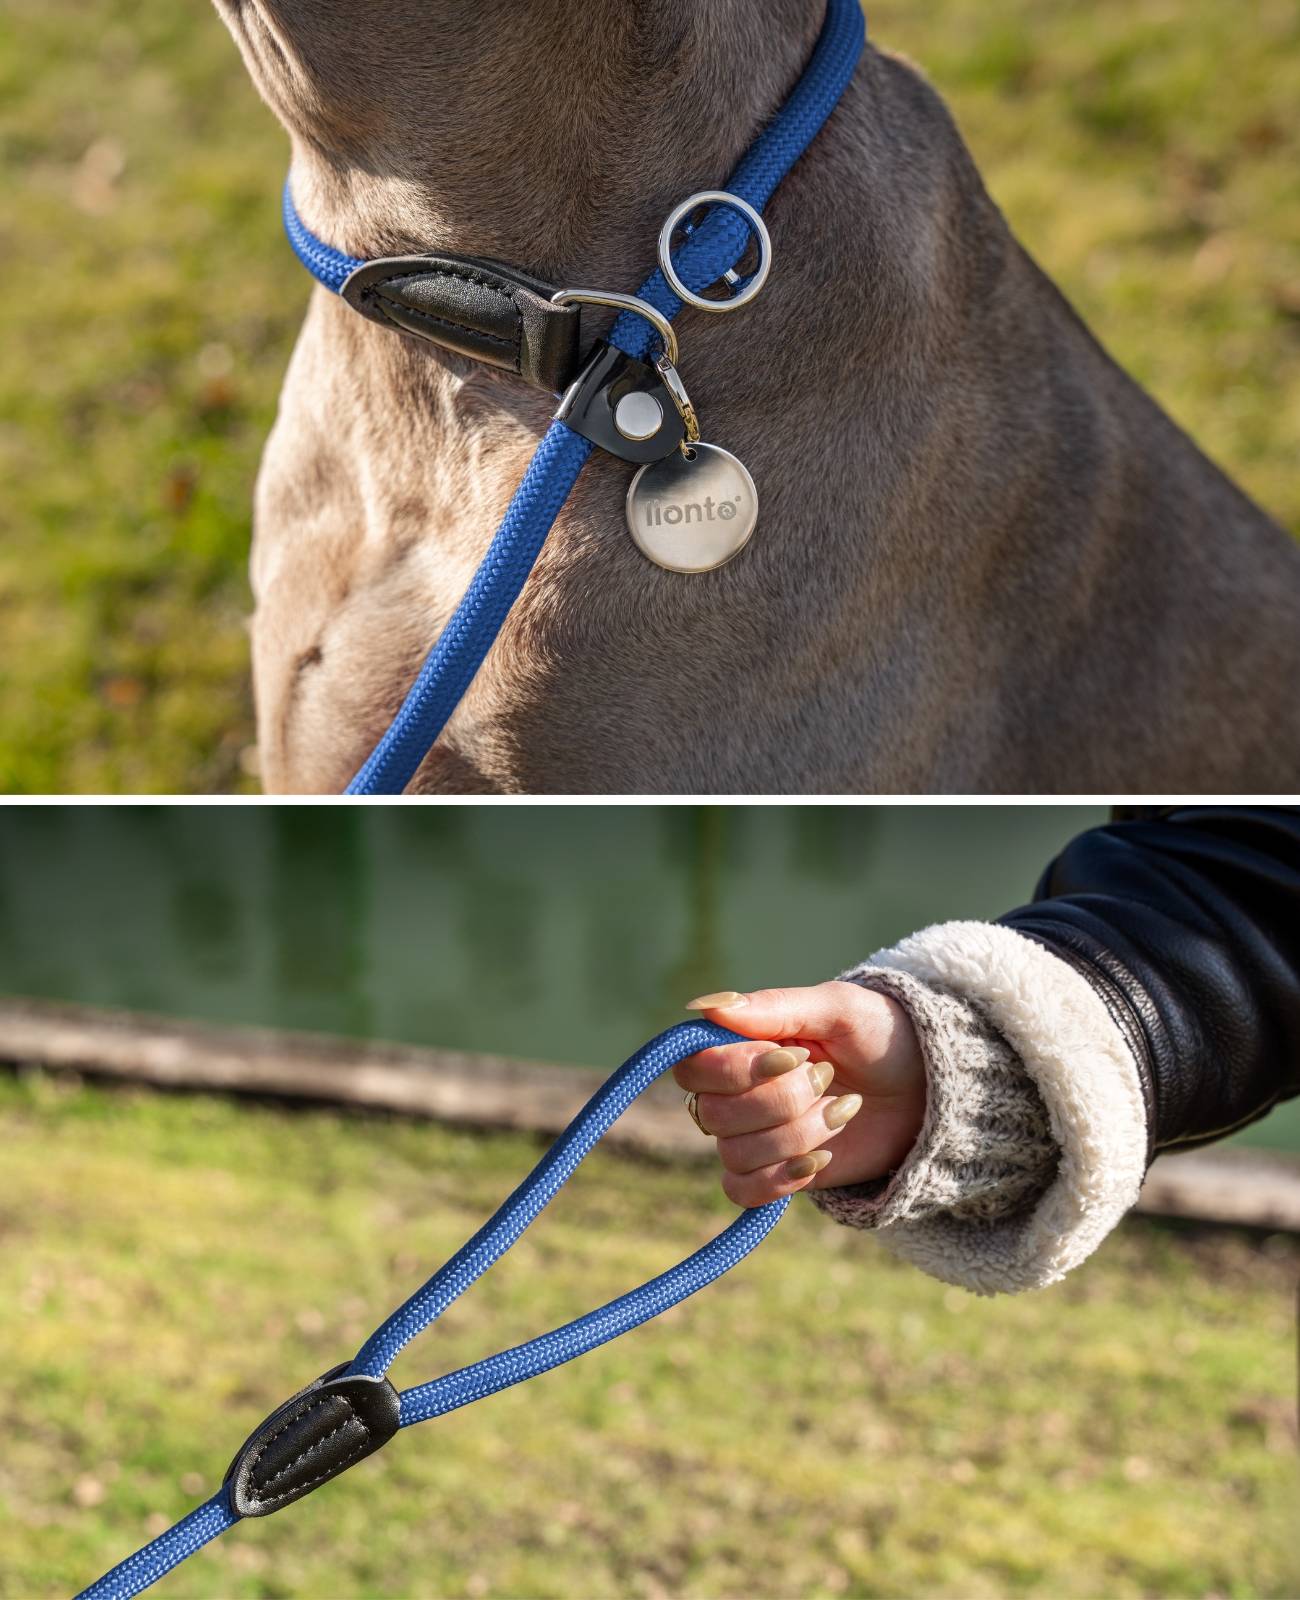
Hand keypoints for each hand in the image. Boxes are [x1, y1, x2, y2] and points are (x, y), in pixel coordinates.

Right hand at [673, 981, 924, 1205]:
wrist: (925, 1087)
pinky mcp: (774, 1172)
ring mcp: (753, 1134)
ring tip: (840, 1113)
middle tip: (828, 1078)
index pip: (695, 1067)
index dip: (735, 1070)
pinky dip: (780, 1178)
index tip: (792, 1056)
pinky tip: (820, 1158)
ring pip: (736, 1153)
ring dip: (797, 1135)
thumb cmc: (879, 1034)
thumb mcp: (836, 1008)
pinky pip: (742, 1191)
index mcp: (740, 1044)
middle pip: (714, 1114)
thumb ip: (773, 1007)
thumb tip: (703, 1006)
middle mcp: (735, 1090)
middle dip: (782, 1101)